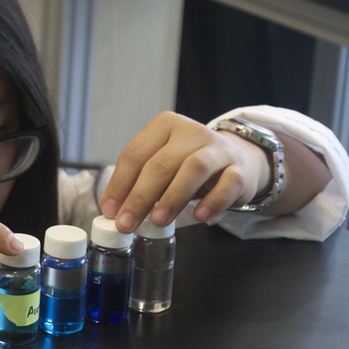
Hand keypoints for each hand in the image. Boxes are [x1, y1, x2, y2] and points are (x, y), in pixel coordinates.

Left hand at [99, 112, 270, 232]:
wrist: (238, 160)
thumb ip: (139, 182)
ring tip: (157, 221)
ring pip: (193, 168)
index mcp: (164, 126)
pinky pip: (228, 184)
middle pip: (161, 163)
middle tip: (127, 223)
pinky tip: (200, 216)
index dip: (119, 184)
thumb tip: (115, 211)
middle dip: (140, 196)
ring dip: (173, 197)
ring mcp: (218, 149)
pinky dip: (213, 201)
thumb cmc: (189, 164)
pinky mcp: (240, 169)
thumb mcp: (162, 165)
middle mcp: (191, 132)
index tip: (109, 211)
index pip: (135, 154)